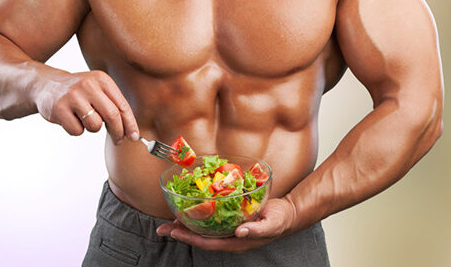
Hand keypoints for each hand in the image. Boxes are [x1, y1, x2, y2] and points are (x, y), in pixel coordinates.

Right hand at [35, 70, 138, 142]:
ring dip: (93, 128)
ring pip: (94, 125)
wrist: (46, 85)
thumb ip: (114, 106)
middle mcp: (88, 85)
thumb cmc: (79, 92)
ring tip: (84, 118)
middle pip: (112, 116)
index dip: (130, 124)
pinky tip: (70, 119)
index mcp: (102, 80)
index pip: (122, 105)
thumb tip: (131, 132)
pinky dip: (76, 130)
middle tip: (118, 140)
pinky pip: (77, 131)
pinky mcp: (59, 108)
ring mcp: (73, 96)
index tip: (134, 137)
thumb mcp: (98, 90)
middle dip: (118, 132)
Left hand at [156, 198, 296, 252]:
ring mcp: (229, 230)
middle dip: (181, 232)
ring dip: (186, 225)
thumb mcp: (272, 224)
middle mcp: (229, 237)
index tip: (173, 232)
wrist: (287, 214)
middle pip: (200, 238)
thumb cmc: (280, 219)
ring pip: (203, 230)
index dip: (189, 238)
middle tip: (162, 227)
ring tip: (170, 218)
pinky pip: (210, 220)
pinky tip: (190, 208)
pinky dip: (198, 214)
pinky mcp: (230, 220)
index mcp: (236, 241)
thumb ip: (256, 229)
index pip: (207, 242)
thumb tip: (240, 232)